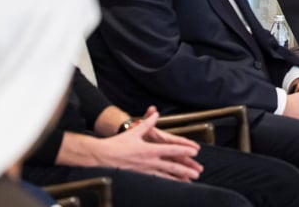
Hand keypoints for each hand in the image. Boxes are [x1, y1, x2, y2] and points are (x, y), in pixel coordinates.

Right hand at [58, 113, 202, 180]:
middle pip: (171, 166)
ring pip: (165, 176)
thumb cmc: (116, 144)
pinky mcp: (139, 177)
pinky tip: (172, 186)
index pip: (171, 150)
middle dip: (186, 169)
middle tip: (198, 171)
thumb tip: (155, 113)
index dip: (184, 151)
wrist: (100, 157)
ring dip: (178, 178)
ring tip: (189, 181)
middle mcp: (148, 161)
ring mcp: (144, 171)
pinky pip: (156, 182)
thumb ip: (147, 122)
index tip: (195, 152)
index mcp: (149, 149)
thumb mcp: (134, 131)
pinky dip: (166, 183)